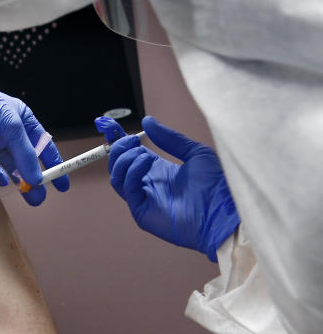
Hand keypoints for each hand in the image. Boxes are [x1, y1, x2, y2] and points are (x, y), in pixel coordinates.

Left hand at [0, 77, 67, 205]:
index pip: (44, 146)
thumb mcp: (12, 129)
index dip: (54, 164)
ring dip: (19, 180)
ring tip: (27, 196)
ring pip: (10, 165)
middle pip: (27, 159)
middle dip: (35, 179)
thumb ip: (25, 155)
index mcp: (23, 121)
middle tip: (39, 197)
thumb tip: (37, 180)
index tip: (61, 184)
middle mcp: (9, 132)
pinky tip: (4, 183)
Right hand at [95, 115, 239, 260]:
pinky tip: (146, 161)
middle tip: (131, 138)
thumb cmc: (216, 186)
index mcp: (158, 170)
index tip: (110, 125)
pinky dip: (131, 171)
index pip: (130, 154)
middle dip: (119, 147)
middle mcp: (147, 184)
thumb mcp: (195, 153)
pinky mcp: (142, 211)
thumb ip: (170, 138)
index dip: (118, 140)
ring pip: (117, 176)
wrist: (223, 213)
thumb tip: (147, 121)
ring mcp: (143, 198)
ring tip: (139, 149)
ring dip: (123, 158)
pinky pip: (127, 188)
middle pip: (118, 164)